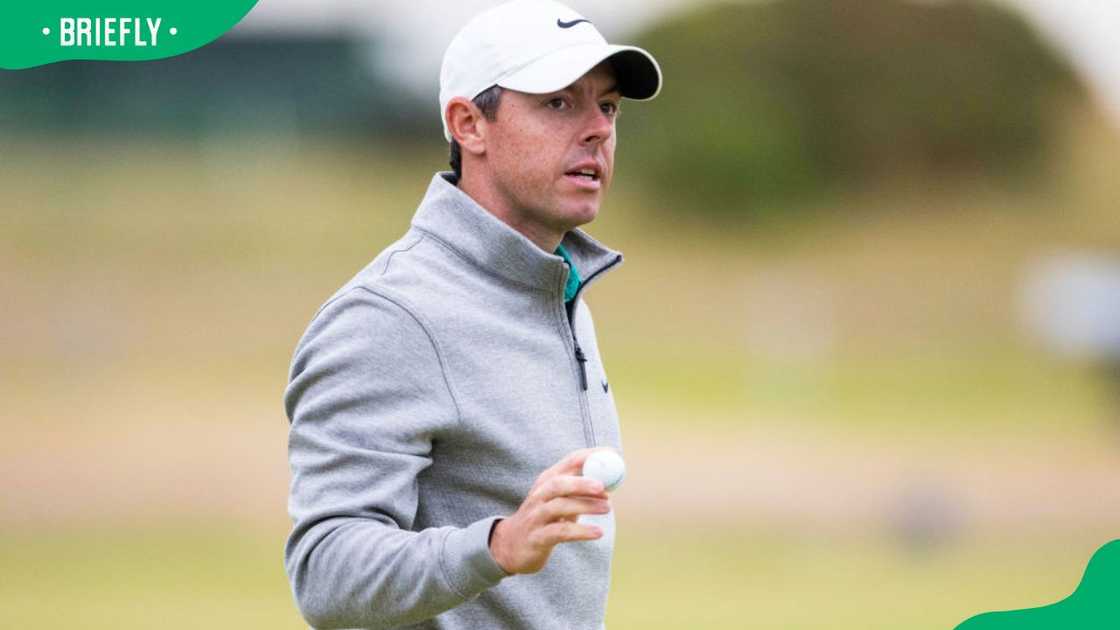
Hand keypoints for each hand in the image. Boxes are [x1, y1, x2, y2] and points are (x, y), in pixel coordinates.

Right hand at [489, 448, 611, 574]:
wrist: (511, 545)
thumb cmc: (544, 519)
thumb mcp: (559, 500)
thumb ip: (579, 490)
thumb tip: (611, 482)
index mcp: (547, 481)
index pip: (568, 462)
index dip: (591, 457)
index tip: (612, 456)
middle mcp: (539, 495)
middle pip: (559, 483)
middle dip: (582, 482)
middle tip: (604, 487)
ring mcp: (536, 517)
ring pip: (559, 506)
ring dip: (585, 505)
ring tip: (608, 508)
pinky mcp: (537, 538)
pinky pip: (560, 532)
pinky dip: (581, 531)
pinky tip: (598, 532)